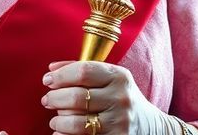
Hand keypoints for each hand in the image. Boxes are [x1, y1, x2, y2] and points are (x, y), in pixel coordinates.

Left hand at [41, 60, 169, 134]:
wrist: (150, 126)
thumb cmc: (121, 97)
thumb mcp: (110, 78)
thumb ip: (82, 70)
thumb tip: (51, 70)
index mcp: (119, 76)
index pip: (83, 71)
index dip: (61, 75)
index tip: (47, 80)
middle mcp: (121, 98)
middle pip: (77, 96)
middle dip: (55, 98)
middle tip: (47, 100)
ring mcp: (119, 121)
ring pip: (76, 121)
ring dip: (58, 120)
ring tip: (55, 119)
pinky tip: (61, 132)